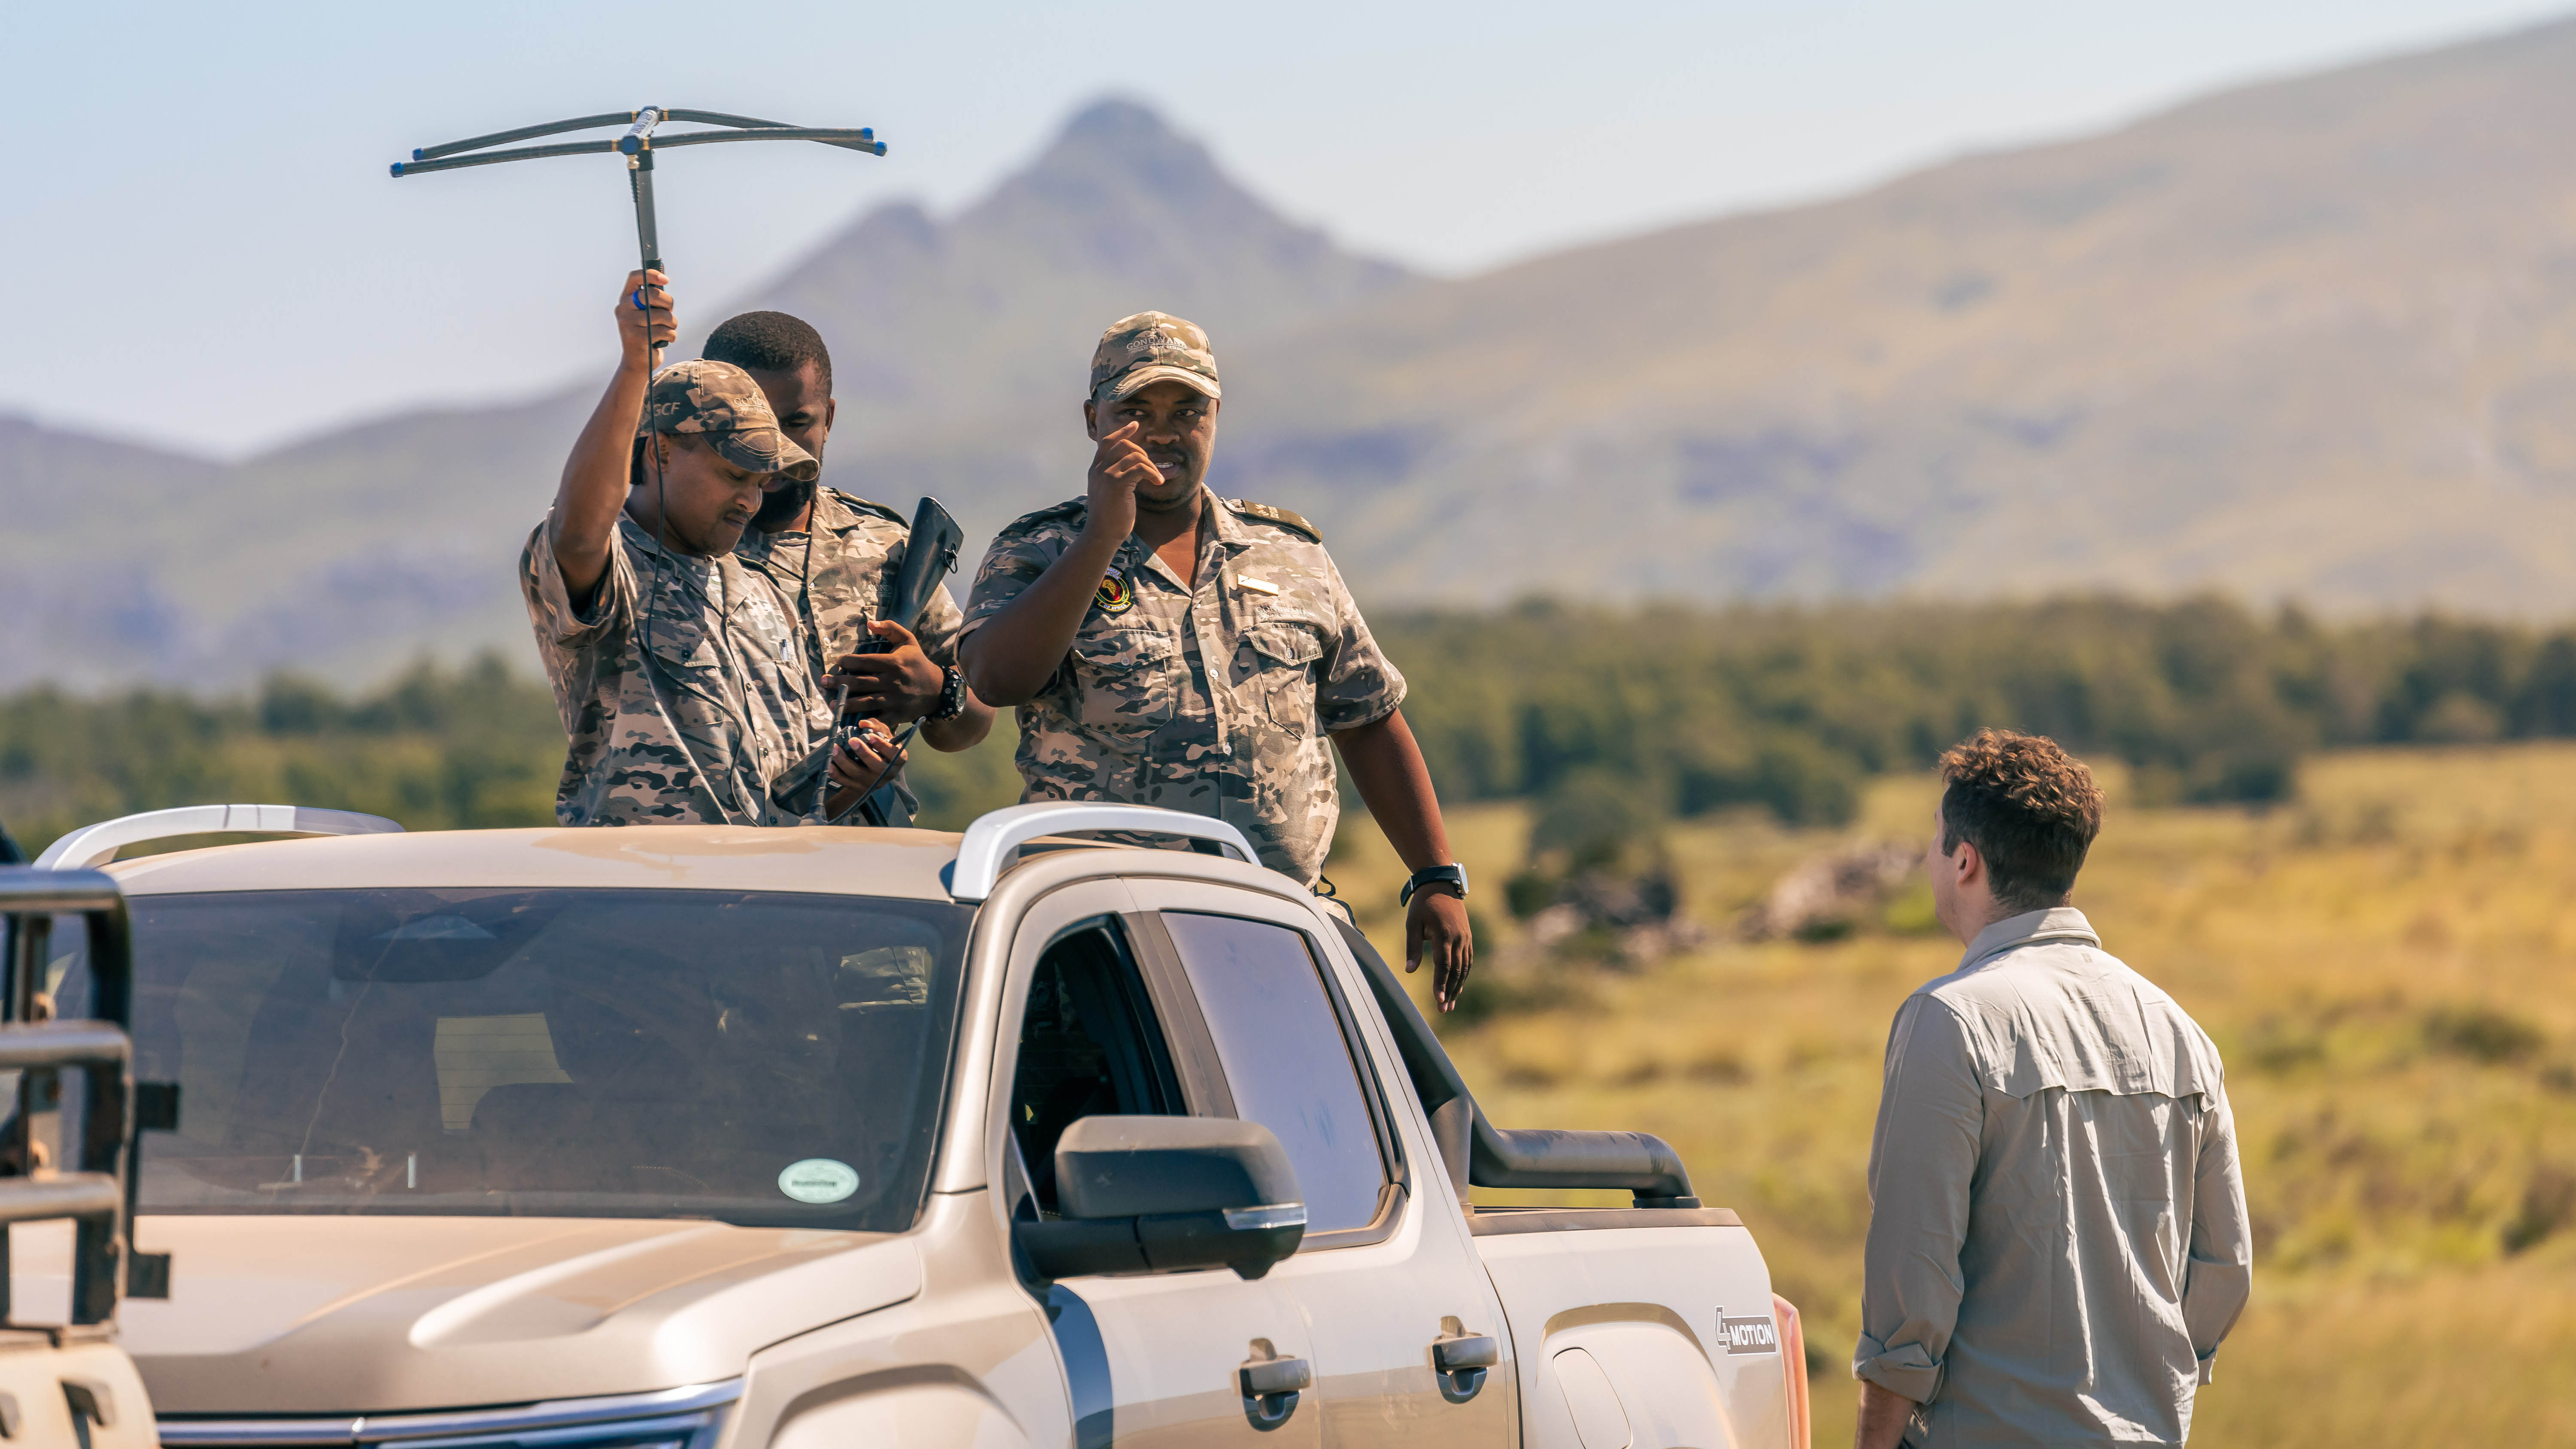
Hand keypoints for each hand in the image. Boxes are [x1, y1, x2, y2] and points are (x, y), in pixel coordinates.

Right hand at [616, 268, 674, 369]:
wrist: (638, 362)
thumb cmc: (647, 332)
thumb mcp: (648, 311)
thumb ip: (654, 294)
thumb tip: (663, 270)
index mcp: (625, 299)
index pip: (635, 278)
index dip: (651, 274)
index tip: (665, 279)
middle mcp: (623, 309)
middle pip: (651, 294)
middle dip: (668, 302)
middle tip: (669, 311)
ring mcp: (627, 323)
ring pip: (661, 315)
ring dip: (672, 323)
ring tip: (668, 329)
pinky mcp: (636, 338)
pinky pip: (664, 331)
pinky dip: (671, 335)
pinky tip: (665, 340)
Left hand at [827, 717, 907, 793]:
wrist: (874, 767)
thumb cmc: (880, 746)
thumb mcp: (883, 734)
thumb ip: (875, 726)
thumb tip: (863, 723)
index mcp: (898, 760)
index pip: (894, 755)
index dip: (883, 746)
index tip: (871, 737)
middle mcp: (888, 774)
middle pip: (877, 767)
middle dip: (864, 753)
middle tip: (852, 740)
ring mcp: (873, 783)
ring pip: (859, 775)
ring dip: (845, 762)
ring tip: (835, 749)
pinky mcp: (859, 788)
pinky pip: (846, 783)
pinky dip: (836, 774)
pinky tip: (829, 765)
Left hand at [830, 621, 946, 721]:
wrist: (938, 689)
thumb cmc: (918, 663)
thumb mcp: (908, 640)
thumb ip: (890, 628)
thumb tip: (869, 622)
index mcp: (893, 663)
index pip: (865, 662)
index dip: (849, 661)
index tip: (839, 661)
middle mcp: (892, 681)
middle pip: (861, 682)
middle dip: (840, 682)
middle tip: (824, 681)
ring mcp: (894, 699)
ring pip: (866, 701)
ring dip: (847, 702)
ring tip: (831, 703)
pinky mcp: (897, 714)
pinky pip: (880, 719)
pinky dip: (868, 722)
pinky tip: (854, 723)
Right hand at [1082, 420, 1153, 540]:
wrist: (1101, 535)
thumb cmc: (1109, 518)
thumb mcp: (1108, 493)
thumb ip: (1115, 478)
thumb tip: (1133, 470)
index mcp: (1095, 470)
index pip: (1108, 442)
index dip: (1122, 432)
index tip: (1135, 425)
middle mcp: (1099, 469)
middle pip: (1123, 444)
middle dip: (1142, 451)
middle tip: (1152, 468)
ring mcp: (1106, 475)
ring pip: (1134, 455)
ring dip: (1151, 465)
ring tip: (1156, 479)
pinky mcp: (1117, 483)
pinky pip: (1140, 467)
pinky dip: (1153, 473)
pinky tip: (1158, 482)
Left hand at [1405, 887, 1472, 1011]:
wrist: (1441, 884)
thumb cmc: (1423, 905)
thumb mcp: (1413, 923)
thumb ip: (1412, 947)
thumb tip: (1409, 971)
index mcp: (1444, 935)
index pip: (1443, 965)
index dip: (1441, 984)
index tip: (1438, 999)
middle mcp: (1458, 938)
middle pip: (1456, 971)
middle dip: (1450, 991)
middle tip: (1444, 1009)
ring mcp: (1465, 938)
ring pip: (1464, 968)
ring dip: (1458, 987)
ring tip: (1450, 1004)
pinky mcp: (1467, 937)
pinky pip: (1467, 960)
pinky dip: (1463, 975)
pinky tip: (1458, 987)